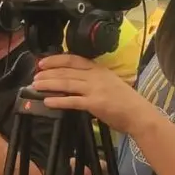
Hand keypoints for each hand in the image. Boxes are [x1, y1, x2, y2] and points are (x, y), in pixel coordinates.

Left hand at [32, 54, 159, 136]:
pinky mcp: (95, 104)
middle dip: (48, 73)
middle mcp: (96, 76)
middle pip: (67, 71)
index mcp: (99, 69)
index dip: (56, 60)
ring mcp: (95, 89)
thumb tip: (73, 81)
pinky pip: (72, 101)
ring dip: (49, 84)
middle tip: (35, 76)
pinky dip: (58, 100)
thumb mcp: (109, 82)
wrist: (139, 114)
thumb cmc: (125, 102)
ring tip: (36, 86)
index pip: (74, 59)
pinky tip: (47, 101)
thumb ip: (93, 80)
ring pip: (67, 83)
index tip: (42, 62)